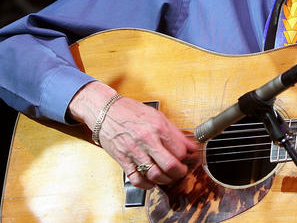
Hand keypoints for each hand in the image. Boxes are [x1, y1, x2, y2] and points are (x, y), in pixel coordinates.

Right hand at [68, 81, 199, 188]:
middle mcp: (147, 140)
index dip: (189, 157)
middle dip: (180, 172)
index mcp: (158, 127)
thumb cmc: (130, 111)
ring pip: (155, 175)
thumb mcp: (157, 116)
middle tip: (182, 171)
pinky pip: (137, 179)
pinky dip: (147, 185)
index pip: (180, 150)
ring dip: (165, 179)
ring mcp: (134, 151)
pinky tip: (152, 181)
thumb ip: (174, 132)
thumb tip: (189, 145)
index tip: (190, 158)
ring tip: (168, 176)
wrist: (105, 110)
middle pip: (170, 165)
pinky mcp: (123, 160)